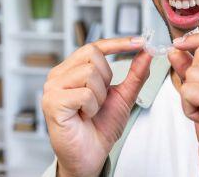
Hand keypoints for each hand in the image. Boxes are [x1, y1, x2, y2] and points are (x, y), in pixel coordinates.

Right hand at [42, 37, 150, 176]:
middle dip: (106, 77)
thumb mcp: (124, 96)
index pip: (95, 46)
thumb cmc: (101, 126)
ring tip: (91, 110)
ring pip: (89, 72)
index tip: (140, 42)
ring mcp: (52, 87)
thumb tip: (146, 52)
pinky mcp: (52, 102)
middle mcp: (59, 74)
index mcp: (72, 69)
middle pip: (92, 54)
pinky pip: (84, 93)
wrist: (91, 156)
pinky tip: (84, 116)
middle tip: (101, 98)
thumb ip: (135, 73)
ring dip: (99, 96)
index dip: (118, 43)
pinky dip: (92, 107)